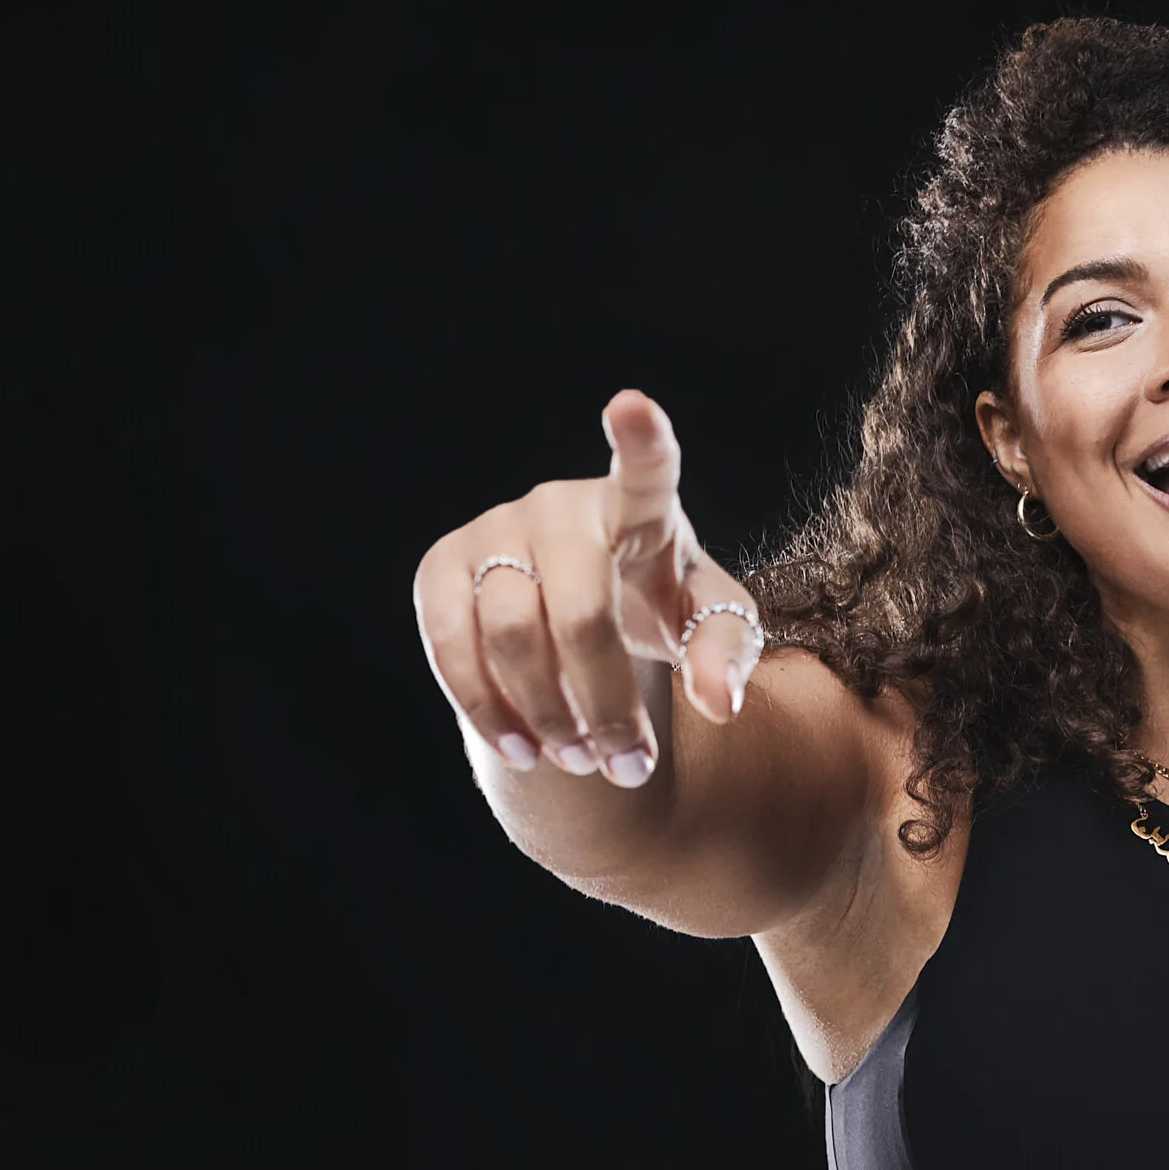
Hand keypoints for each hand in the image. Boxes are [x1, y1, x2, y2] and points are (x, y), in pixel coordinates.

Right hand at [412, 388, 764, 786]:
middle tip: (629, 764)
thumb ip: (726, 655)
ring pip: (510, 637)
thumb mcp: (709, 629)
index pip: (646, 470)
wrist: (584, 622)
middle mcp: (561, 505)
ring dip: (550, 716)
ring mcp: (496, 528)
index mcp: (642, 509)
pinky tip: (524, 748)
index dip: (639, 441)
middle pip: (579, 615)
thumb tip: (721, 703)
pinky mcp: (443, 565)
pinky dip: (486, 708)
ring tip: (583, 761)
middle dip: (604, 703)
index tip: (631, 406)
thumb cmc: (661, 610)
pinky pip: (449, 643)